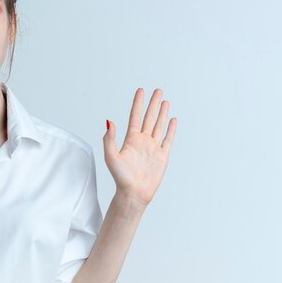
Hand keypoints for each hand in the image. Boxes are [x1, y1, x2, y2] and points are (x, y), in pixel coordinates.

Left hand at [103, 88, 176, 209]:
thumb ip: (109, 139)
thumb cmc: (120, 177)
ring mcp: (153, 147)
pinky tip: (172, 120)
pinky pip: (167, 139)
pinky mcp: (162, 156)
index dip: (138, 103)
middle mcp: (142, 141)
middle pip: (148, 117)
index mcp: (130, 139)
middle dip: (152, 103)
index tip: (140, 90)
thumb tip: (109, 122)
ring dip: (162, 113)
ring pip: (158, 125)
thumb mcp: (111, 157)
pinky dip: (170, 129)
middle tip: (157, 90)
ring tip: (164, 100)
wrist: (133, 192)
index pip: (135, 116)